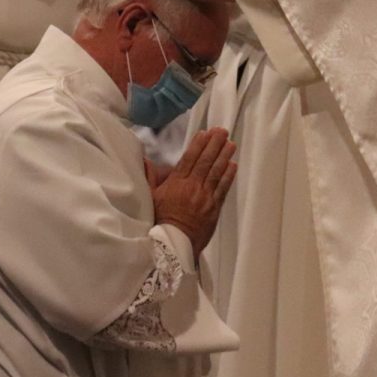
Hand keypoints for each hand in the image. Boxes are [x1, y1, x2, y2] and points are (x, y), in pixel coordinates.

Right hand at [152, 128, 236, 252]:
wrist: (174, 245)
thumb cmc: (160, 221)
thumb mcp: (150, 198)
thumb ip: (149, 178)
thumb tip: (144, 161)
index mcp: (176, 183)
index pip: (189, 159)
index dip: (198, 144)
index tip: (205, 133)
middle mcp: (192, 187)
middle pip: (205, 161)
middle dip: (214, 144)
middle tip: (222, 131)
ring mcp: (205, 197)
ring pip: (216, 172)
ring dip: (224, 156)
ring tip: (231, 143)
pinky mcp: (214, 208)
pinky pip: (223, 188)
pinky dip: (229, 176)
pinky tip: (233, 165)